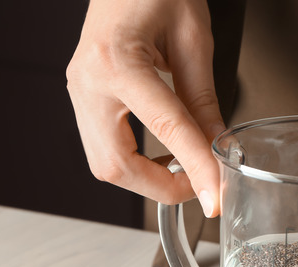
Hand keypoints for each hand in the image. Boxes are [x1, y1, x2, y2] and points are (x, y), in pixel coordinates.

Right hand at [66, 0, 221, 215]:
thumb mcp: (193, 39)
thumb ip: (203, 99)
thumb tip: (219, 145)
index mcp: (117, 61)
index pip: (166, 130)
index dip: (196, 169)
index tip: (215, 196)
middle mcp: (88, 81)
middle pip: (116, 165)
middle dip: (161, 187)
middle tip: (200, 187)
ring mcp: (79, 90)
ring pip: (104, 164)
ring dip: (146, 179)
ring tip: (184, 171)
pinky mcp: (82, 94)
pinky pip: (102, 146)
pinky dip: (134, 162)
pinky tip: (161, 156)